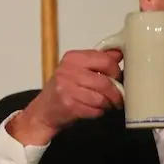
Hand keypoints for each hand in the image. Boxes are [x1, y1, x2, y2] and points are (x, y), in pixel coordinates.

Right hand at [9, 47, 123, 144]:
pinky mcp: (67, 104)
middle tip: (116, 96)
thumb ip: (99, 60)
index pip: (106, 61)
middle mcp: (66, 71)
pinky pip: (95, 109)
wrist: (44, 110)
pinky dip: (98, 112)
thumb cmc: (65, 89)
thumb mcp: (79, 69)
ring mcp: (65, 88)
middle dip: (116, 92)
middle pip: (105, 82)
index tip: (116, 78)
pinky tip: (92, 109)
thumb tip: (119, 51)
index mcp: (72, 58)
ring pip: (102, 98)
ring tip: (104, 104)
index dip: (116, 72)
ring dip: (107, 104)